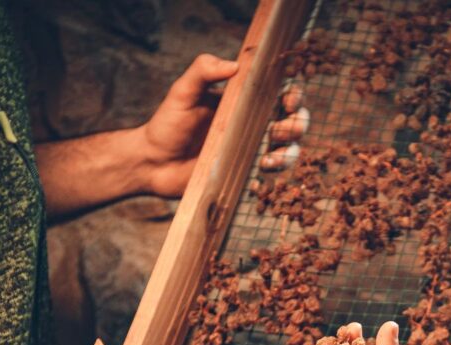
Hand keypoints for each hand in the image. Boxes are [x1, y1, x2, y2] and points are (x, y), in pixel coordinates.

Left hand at [138, 55, 308, 197]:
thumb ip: (204, 71)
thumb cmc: (167, 125)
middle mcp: (253, 124)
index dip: (293, 95)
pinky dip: (277, 169)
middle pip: (294, 121)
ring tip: (270, 155)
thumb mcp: (183, 92)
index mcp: (244, 101)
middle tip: (278, 130)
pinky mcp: (246, 173)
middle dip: (297, 124)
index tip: (288, 99)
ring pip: (290, 149)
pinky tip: (263, 167)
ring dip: (290, 150)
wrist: (153, 163)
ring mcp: (252, 150)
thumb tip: (234, 65)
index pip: (279, 93)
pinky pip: (274, 173)